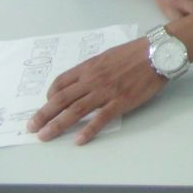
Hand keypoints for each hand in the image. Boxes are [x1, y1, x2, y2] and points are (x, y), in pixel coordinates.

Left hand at [28, 37, 166, 144]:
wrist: (160, 52)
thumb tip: (86, 79)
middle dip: (44, 114)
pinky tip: (79, 140)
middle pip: (62, 99)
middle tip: (32, 127)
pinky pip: (101, 118)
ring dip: (57, 125)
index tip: (47, 104)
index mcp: (90, 67)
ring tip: (45, 136)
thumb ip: (96, 68)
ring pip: (75, 110)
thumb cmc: (138, 51)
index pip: (61, 82)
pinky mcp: (121, 101)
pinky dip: (88, 130)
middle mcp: (93, 80)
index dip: (50, 95)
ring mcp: (106, 91)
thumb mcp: (110, 55)